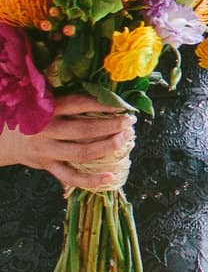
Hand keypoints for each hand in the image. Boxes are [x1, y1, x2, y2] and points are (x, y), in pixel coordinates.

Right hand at [0, 92, 135, 196]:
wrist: (2, 139)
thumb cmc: (28, 117)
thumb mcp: (39, 102)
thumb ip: (63, 100)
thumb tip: (99, 91)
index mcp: (45, 109)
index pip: (79, 104)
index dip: (103, 104)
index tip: (123, 104)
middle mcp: (46, 129)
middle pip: (85, 129)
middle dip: (112, 125)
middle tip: (130, 122)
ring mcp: (46, 150)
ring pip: (82, 152)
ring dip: (108, 147)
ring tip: (126, 140)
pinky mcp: (47, 166)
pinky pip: (71, 176)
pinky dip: (92, 180)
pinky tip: (110, 177)